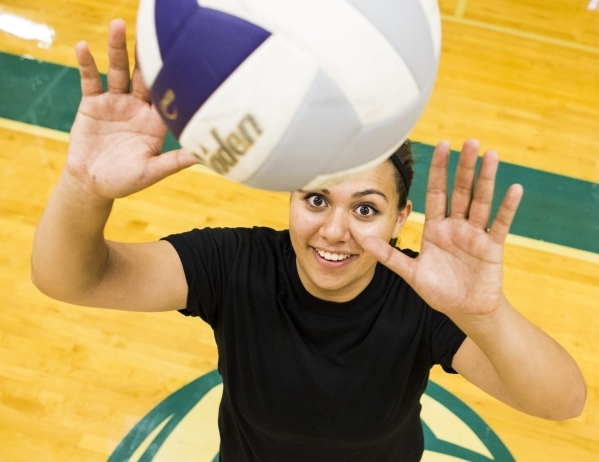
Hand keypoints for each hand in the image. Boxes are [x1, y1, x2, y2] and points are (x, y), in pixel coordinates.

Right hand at [66, 19, 197, 198]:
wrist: (93, 184)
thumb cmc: (126, 181)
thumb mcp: (152, 172)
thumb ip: (175, 161)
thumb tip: (205, 156)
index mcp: (155, 122)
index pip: (167, 95)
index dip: (173, 77)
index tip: (182, 56)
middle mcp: (138, 107)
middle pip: (143, 76)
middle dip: (145, 55)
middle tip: (152, 32)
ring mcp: (115, 102)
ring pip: (118, 71)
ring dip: (117, 49)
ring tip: (117, 25)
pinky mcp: (93, 103)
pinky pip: (90, 80)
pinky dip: (87, 64)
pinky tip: (82, 47)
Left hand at [361, 139, 522, 318]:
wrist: (463, 311)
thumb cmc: (438, 290)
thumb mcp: (410, 272)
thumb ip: (388, 255)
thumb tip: (361, 240)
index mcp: (436, 228)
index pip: (436, 192)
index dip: (438, 170)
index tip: (441, 145)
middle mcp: (456, 226)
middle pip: (460, 191)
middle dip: (464, 167)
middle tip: (470, 141)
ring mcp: (475, 235)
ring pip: (480, 202)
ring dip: (486, 179)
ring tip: (490, 155)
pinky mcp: (492, 247)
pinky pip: (500, 225)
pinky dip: (507, 208)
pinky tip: (514, 189)